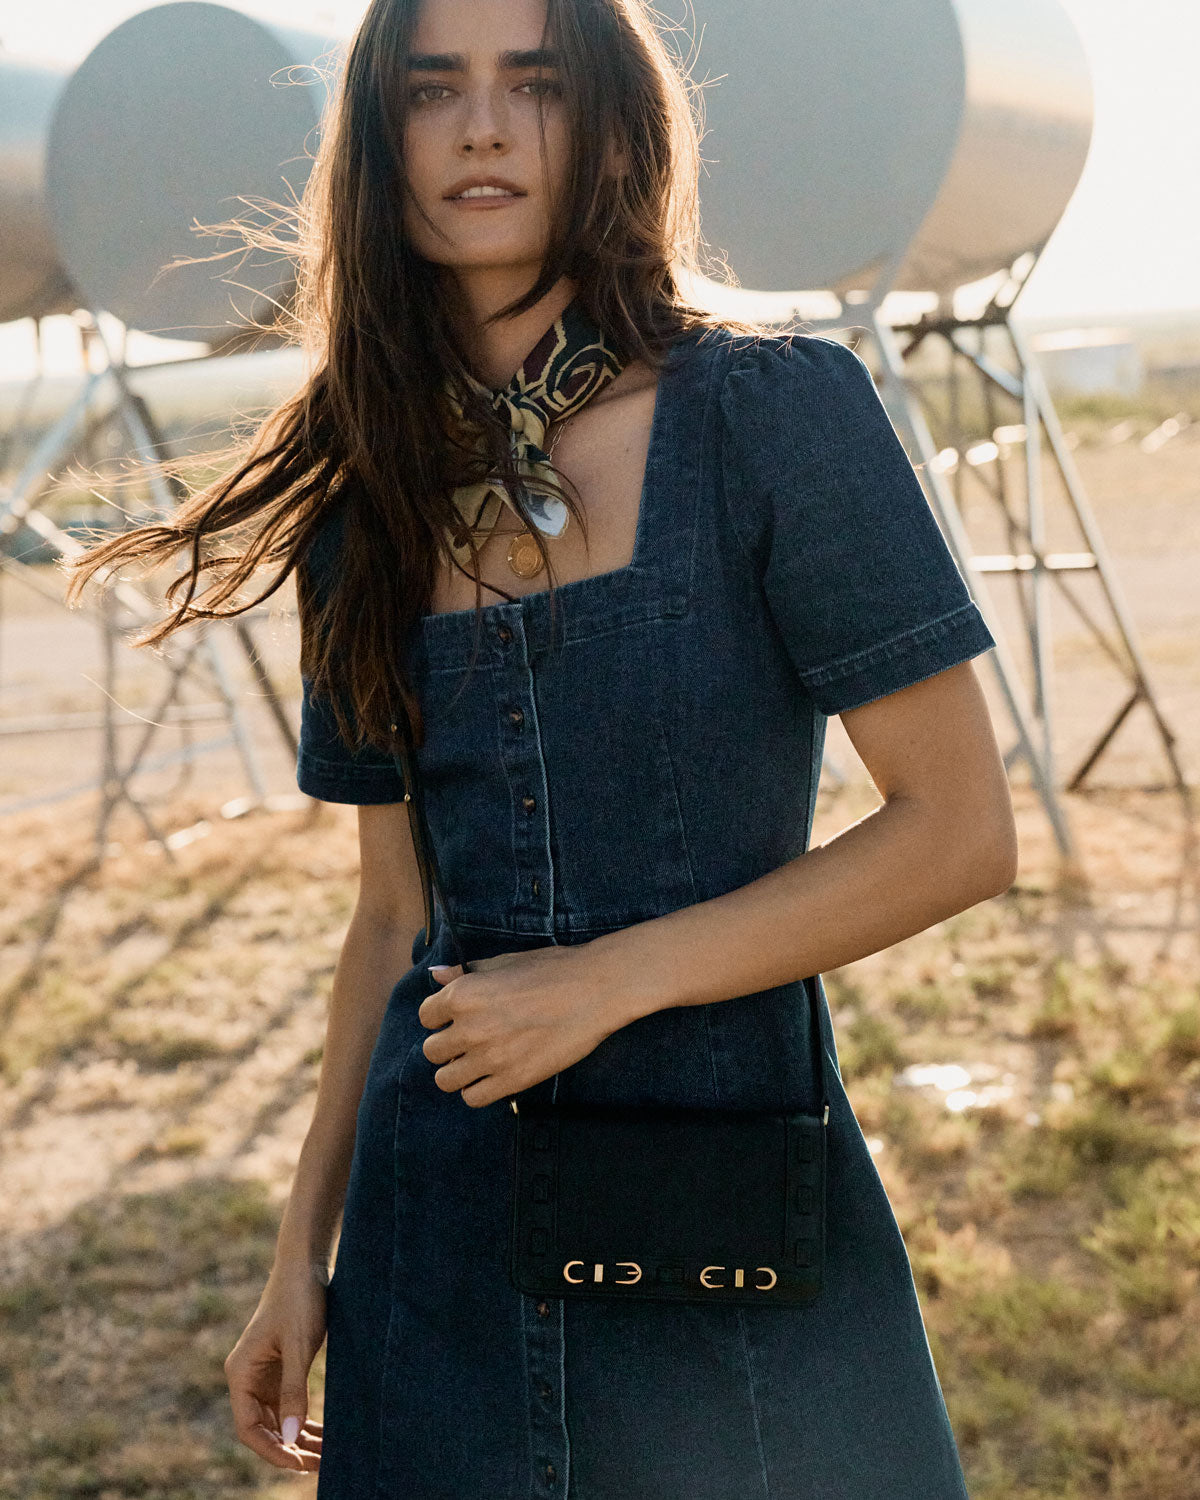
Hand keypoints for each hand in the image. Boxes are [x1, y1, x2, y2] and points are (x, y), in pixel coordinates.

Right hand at [224, 1261, 328, 1473]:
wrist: (305, 1264)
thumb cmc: (299, 1299)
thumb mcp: (299, 1345)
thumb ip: (294, 1389)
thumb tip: (291, 1437)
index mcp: (241, 1372)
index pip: (249, 1427)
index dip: (271, 1450)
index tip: (297, 1464)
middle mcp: (247, 1377)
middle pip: (263, 1427)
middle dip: (289, 1449)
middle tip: (319, 1465)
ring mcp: (264, 1374)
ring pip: (278, 1419)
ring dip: (298, 1438)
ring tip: (326, 1456)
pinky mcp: (280, 1368)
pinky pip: (288, 1404)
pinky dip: (303, 1420)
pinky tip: (322, 1435)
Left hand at [423, 943, 630, 1107]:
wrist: (594, 990)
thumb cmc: (551, 970)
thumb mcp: (503, 962)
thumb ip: (465, 973)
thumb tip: (436, 974)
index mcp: (463, 995)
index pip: (426, 1016)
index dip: (441, 1016)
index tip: (457, 1016)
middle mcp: (469, 1028)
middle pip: (432, 1050)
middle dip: (447, 1045)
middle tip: (470, 1039)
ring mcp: (489, 1058)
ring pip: (445, 1080)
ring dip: (457, 1071)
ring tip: (478, 1061)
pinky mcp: (512, 1081)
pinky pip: (473, 1098)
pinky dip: (477, 1089)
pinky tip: (492, 1076)